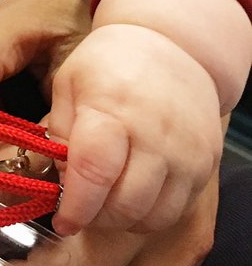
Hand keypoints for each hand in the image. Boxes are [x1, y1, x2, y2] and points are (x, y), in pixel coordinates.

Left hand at [47, 22, 221, 234]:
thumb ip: (59, 135)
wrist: (171, 45)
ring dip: (124, 220)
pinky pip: (176, 210)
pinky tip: (134, 193)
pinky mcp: (207, 164)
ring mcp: (186, 152)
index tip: (62, 220)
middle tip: (82, 208)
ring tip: (106, 201)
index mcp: (112, 110)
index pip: (93, 174)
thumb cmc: (110, 64)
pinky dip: (151, 213)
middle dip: (96, 217)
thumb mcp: (69, 85)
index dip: (75, 207)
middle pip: (125, 205)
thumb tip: (58, 181)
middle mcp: (155, 134)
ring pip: (154, 216)